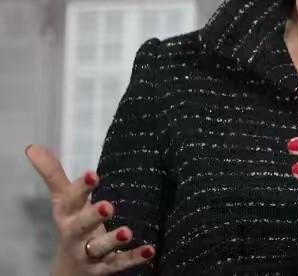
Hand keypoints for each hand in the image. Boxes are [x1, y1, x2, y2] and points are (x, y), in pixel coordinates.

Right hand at [24, 144, 155, 274]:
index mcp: (67, 214)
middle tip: (109, 206)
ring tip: (128, 232)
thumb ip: (54, 174)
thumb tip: (32, 147)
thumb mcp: (64, 201)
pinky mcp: (105, 268)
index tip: (93, 173)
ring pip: (99, 248)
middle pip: (81, 226)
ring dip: (113, 240)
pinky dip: (134, 257)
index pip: (71, 199)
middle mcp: (76, 234)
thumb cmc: (73, 224)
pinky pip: (120, 263)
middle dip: (93, 216)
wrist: (71, 269)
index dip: (81, 187)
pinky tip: (149, 250)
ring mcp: (89, 253)